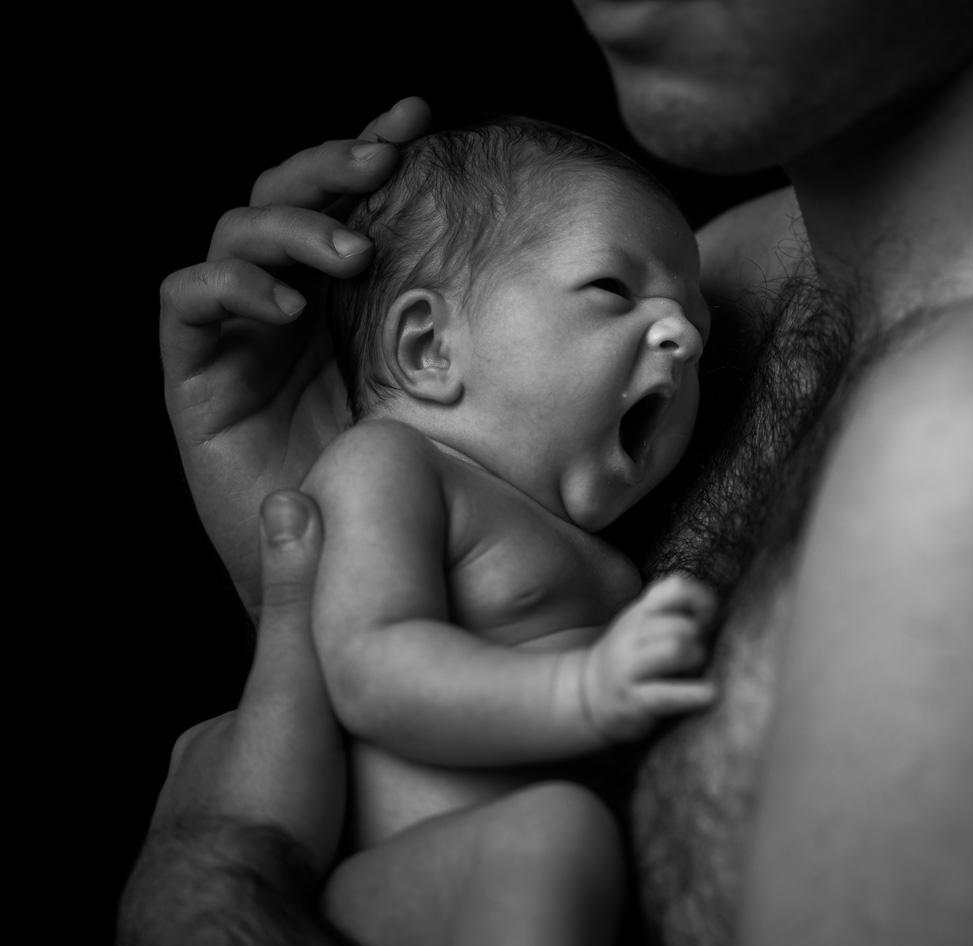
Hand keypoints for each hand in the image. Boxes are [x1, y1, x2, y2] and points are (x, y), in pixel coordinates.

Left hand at [119, 492, 527, 945]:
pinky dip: (293, 853)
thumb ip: (297, 603)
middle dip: (306, 756)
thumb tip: (291, 500)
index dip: (318, 697)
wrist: (232, 907)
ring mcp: (204, 838)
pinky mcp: (220, 892)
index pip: (272, 698)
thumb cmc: (266, 797)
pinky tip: (327, 865)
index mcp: (213, 736)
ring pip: (265, 809)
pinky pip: (265, 857)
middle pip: (266, 753)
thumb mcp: (291, 682)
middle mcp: (197, 786)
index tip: (358, 703)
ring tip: (347, 817)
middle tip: (353, 767)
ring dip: (301, 809)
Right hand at [160, 98, 431, 617]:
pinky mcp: (196, 378)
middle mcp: (289, 304)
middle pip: (284, 196)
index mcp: (347, 298)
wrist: (350, 580)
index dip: (370, 142)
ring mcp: (239, 336)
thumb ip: (478, 347)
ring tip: (350, 250)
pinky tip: (285, 304)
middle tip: (380, 161)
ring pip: (236, 231)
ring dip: (292, 224)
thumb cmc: (410, 494)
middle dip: (329, 165)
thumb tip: (563, 299)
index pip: (347, 199)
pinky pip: (186, 301)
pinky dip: (231, 285)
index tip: (420, 114)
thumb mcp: (459, 404)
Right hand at [582, 574, 717, 741]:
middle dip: (700, 640)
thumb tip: (714, 614)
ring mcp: (628, 667)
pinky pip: (666, 694)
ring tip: (695, 673)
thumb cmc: (636, 659)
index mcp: (641, 612)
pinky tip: (710, 695)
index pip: (676, 588)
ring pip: (676, 649)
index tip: (707, 620)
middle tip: (697, 656)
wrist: (588, 694)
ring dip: (696, 661)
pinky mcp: (632, 700)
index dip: (701, 601)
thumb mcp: (650, 626)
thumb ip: (681, 612)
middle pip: (682, 625)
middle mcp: (631, 634)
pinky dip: (692, 694)